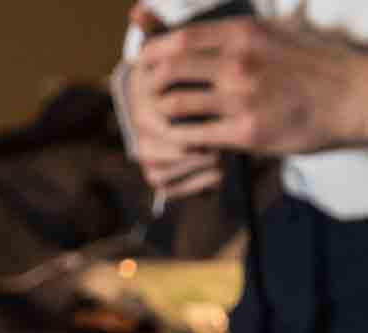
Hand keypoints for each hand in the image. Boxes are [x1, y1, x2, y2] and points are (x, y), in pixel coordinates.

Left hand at [133, 10, 367, 184]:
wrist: (349, 97)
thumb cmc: (313, 65)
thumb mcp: (276, 32)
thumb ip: (238, 34)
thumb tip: (204, 33)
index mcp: (244, 33)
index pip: (182, 38)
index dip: (154, 51)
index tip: (143, 62)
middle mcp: (238, 62)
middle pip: (171, 70)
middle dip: (149, 84)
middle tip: (142, 96)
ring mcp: (241, 99)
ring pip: (176, 106)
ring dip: (160, 116)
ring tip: (156, 122)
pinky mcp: (246, 134)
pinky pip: (196, 138)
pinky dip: (181, 141)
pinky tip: (179, 144)